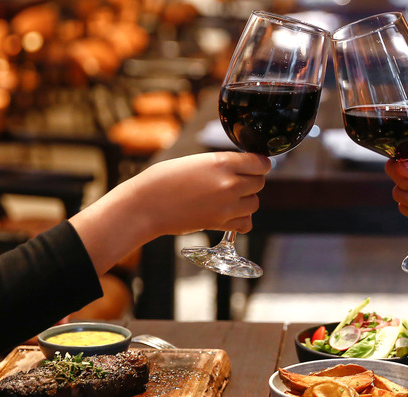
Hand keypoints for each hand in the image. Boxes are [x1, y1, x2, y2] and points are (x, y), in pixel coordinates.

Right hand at [72, 151, 271, 274]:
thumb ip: (222, 164)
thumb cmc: (164, 180)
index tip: (255, 166)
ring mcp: (227, 206)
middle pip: (260, 183)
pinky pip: (246, 223)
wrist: (146, 205)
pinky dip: (241, 220)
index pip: (261, 163)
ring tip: (228, 198)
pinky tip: (229, 215)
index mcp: (223, 162)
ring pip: (255, 203)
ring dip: (246, 200)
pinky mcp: (220, 223)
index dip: (259, 164)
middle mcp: (229, 184)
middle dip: (251, 182)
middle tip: (236, 182)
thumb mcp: (196, 161)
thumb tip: (242, 169)